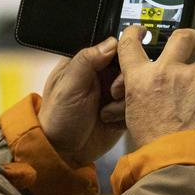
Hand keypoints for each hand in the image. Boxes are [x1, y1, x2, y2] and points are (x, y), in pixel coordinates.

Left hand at [37, 37, 127, 166]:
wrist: (63, 152)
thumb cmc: (57, 117)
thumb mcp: (69, 85)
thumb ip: (87, 61)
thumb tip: (111, 42)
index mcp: (88, 63)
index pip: (116, 49)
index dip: (123, 58)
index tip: (120, 70)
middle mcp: (103, 76)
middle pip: (131, 69)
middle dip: (125, 83)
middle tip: (112, 94)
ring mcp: (113, 94)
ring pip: (136, 89)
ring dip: (124, 102)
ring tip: (106, 113)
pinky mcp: (122, 112)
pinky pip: (136, 108)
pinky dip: (127, 115)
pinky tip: (111, 121)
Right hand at [117, 26, 194, 145]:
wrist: (181, 162)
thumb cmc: (158, 148)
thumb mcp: (135, 118)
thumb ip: (143, 96)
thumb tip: (147, 93)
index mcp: (141, 79)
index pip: (130, 44)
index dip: (134, 33)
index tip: (140, 31)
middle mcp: (167, 71)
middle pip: (182, 37)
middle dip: (191, 38)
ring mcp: (194, 76)